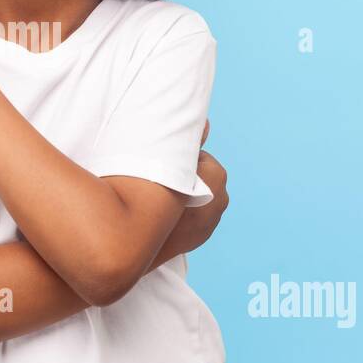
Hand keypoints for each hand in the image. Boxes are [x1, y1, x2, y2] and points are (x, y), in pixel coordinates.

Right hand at [155, 118, 228, 265]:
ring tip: (161, 197)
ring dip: (183, 196)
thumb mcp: (168, 159)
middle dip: (184, 177)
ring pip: (197, 198)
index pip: (198, 157)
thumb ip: (189, 141)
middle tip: (160, 179)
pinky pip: (193, 217)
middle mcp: (222, 198)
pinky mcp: (201, 237)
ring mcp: (212, 220)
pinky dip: (183, 214)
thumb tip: (206, 123)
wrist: (139, 238)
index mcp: (217, 176)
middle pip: (200, 178)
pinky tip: (165, 215)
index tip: (162, 163)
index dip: (179, 158)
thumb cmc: (153, 194)